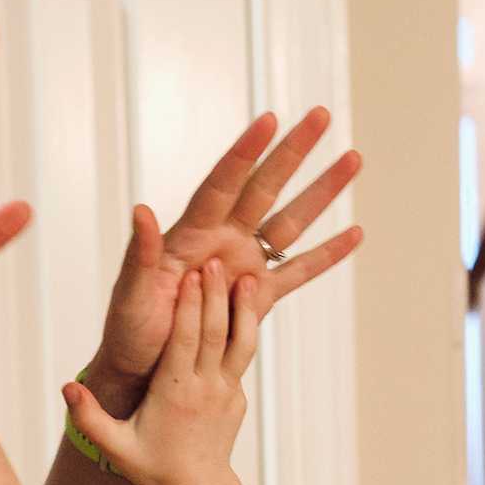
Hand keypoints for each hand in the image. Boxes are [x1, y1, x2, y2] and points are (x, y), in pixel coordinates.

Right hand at [65, 259, 263, 484]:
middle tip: (213, 261)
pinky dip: (243, 330)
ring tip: (248, 278)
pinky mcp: (237, 397)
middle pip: (215, 333)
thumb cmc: (153, 468)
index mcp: (175, 393)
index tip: (189, 275)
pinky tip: (241, 307)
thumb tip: (67, 386)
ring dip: (244, 308)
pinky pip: (241, 358)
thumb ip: (88, 417)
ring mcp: (226, 392)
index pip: (186, 342)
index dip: (189, 307)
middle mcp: (206, 388)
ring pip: (241, 342)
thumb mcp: (114, 446)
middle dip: (215, 294)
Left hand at [88, 108, 362, 412]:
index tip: (269, 120)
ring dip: (322, 191)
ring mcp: (244, 265)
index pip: (222, 184)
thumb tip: (140, 210)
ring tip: (353, 158)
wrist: (144, 369)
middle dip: (293, 151)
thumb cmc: (128, 330)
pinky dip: (327, 255)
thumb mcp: (130, 295)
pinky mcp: (259, 297)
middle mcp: (222, 240)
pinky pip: (299, 271)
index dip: (245, 153)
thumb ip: (139, 254)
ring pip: (291, 221)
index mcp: (190, 235)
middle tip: (321, 115)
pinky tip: (356, 234)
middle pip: (265, 187)